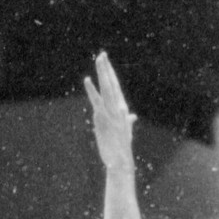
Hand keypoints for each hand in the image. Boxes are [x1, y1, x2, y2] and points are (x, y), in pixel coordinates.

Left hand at [85, 51, 134, 173]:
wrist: (121, 163)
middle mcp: (118, 109)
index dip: (110, 76)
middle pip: (112, 85)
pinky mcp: (103, 120)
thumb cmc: (121, 150)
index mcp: (121, 110)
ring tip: (99, 59)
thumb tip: (131, 117)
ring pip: (107, 88)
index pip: (115, 89)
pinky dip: (92, 90)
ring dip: (103, 73)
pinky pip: (97, 101)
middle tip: (102, 54)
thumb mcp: (125, 132)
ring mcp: (111, 113)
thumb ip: (127, 122)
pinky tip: (87, 79)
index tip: (106, 64)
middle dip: (107, 69)